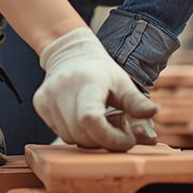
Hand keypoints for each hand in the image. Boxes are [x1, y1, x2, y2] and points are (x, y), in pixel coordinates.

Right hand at [33, 27, 157, 150]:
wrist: (70, 53)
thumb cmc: (101, 70)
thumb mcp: (122, 82)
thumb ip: (136, 101)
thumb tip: (153, 113)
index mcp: (87, 81)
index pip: (91, 120)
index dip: (110, 137)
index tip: (127, 140)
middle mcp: (62, 88)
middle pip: (82, 133)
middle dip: (104, 139)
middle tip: (117, 129)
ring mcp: (47, 97)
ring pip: (71, 137)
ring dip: (90, 138)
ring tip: (101, 121)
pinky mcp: (40, 104)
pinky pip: (60, 132)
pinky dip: (75, 132)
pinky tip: (83, 118)